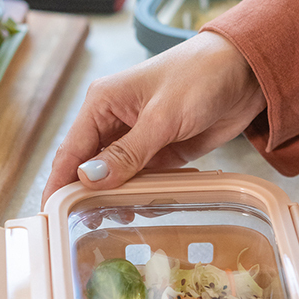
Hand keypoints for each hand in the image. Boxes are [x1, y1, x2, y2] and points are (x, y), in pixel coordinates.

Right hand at [41, 32, 265, 203]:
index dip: (59, 183)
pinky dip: (141, 195)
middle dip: (88, 195)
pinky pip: (143, 179)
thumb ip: (127, 152)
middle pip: (90, 167)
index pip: (71, 150)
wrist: (247, 73)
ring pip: (115, 177)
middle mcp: (114, 121)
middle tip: (87, 226)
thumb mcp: (162, 117)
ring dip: (116, 198)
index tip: (50, 214)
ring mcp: (138, 138)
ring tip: (119, 220)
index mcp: (103, 103)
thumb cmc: (200, 77)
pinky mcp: (161, 151)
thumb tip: (89, 179)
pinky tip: (144, 210)